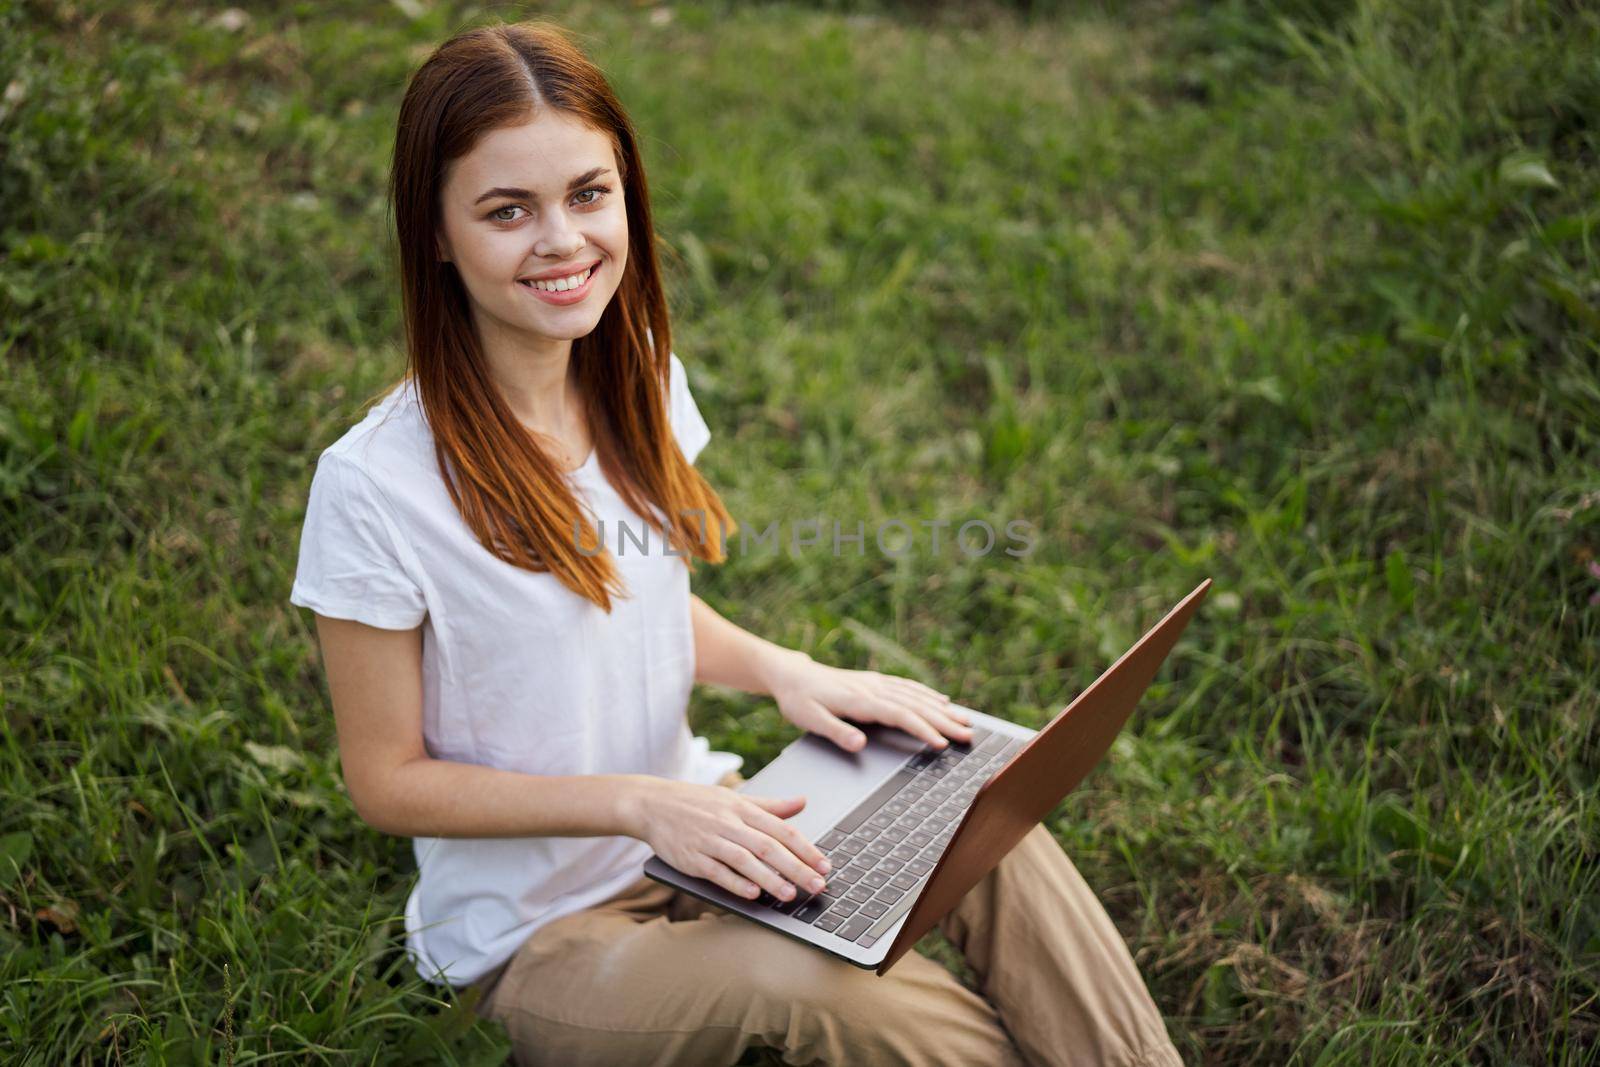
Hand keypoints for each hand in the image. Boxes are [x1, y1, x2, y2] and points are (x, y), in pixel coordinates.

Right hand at [622, 778, 831, 902]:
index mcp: (742, 808)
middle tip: (817, 885)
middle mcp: (728, 823)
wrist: (652, 804)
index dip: (805, 848)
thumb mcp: (734, 797)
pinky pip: (717, 872)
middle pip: (768, 847)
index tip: (825, 865)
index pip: (781, 829)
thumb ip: (770, 805)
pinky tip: (753, 894)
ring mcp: (709, 841)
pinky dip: (736, 883)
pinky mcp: (691, 858)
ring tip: (790, 894)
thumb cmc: (697, 802)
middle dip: (796, 867)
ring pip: (745, 861)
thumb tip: (801, 803)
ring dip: (769, 879)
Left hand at [765, 652, 972, 752]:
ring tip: (965, 721)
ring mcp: (875, 683)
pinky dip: (926, 693)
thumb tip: (859, 744)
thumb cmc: (798, 699)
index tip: (942, 744)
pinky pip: (906, 686)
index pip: (899, 715)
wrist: (790, 673)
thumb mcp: (809, 719)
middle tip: (968, 735)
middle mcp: (872, 688)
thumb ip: (836, 731)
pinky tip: (941, 700)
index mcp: (859, 700)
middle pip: (915, 705)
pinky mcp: (874, 680)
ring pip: (915, 695)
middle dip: (944, 721)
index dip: (922, 730)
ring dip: (942, 709)